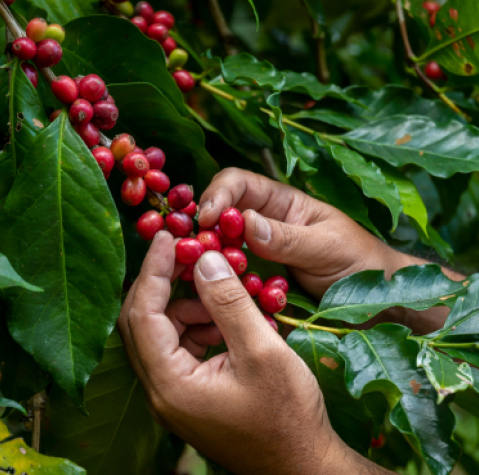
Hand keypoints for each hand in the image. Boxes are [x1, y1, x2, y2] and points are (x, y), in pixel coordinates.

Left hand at [118, 232, 389, 474]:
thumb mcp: (262, 351)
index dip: (153, 270)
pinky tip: (225, 321)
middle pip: (141, 324)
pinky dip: (195, 328)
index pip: (142, 314)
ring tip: (221, 293)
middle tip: (187, 253)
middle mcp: (160, 393)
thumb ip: (228, 302)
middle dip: (163, 284)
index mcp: (170, 384)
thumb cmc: (289, 416)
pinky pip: (178, 350)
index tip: (168, 237)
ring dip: (184, 307)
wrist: (303, 466)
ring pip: (159, 335)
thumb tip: (204, 258)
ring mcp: (171, 397)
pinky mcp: (186, 397)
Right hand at [198, 168, 404, 297]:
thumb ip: (289, 237)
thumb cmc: (363, 264)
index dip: (217, 195)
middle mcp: (263, 226)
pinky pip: (230, 282)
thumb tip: (245, 223)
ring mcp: (257, 258)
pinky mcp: (255, 286)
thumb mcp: (329, 247)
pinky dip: (220, 286)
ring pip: (218, 250)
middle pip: (219, 216)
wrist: (382, 305)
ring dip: (207, 260)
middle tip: (194, 252)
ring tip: (199, 276)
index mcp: (282, 204)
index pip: (238, 183)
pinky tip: (216, 296)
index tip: (207, 220)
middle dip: (202, 230)